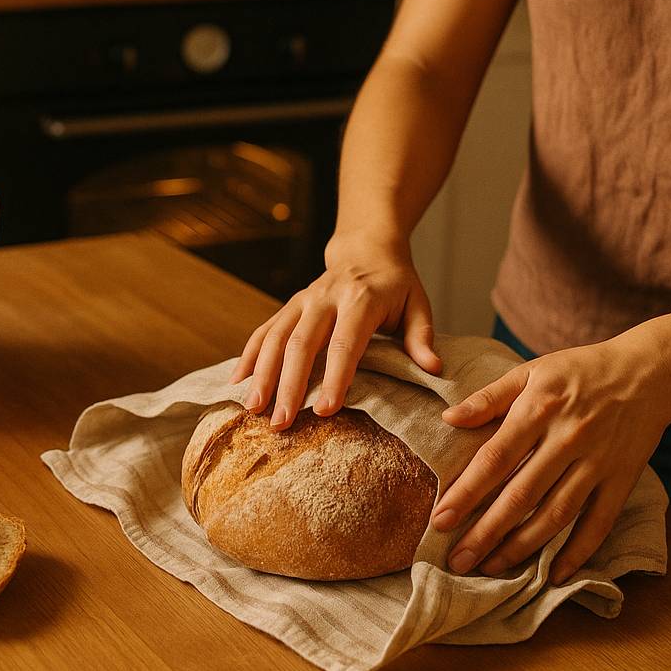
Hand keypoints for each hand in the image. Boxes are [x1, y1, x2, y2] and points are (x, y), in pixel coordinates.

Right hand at [229, 234, 440, 429]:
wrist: (366, 248)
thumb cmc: (396, 284)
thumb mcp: (418, 303)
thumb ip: (422, 337)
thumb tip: (433, 369)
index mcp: (360, 299)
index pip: (344, 342)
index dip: (333, 377)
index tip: (324, 410)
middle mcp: (324, 298)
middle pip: (301, 344)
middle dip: (288, 385)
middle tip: (280, 422)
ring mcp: (302, 300)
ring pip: (275, 338)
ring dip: (262, 374)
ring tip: (253, 409)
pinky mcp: (288, 306)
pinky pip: (263, 330)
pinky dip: (248, 356)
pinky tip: (237, 382)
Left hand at [433, 331, 670, 583]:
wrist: (648, 372)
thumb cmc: (579, 371)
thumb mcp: (530, 371)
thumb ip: (489, 397)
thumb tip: (448, 419)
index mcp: (539, 410)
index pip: (495, 460)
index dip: (466, 493)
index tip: (440, 520)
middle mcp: (567, 440)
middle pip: (521, 495)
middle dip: (486, 532)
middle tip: (457, 560)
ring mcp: (598, 463)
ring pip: (556, 515)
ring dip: (522, 547)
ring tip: (491, 569)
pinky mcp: (622, 480)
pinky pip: (599, 523)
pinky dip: (578, 552)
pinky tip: (554, 575)